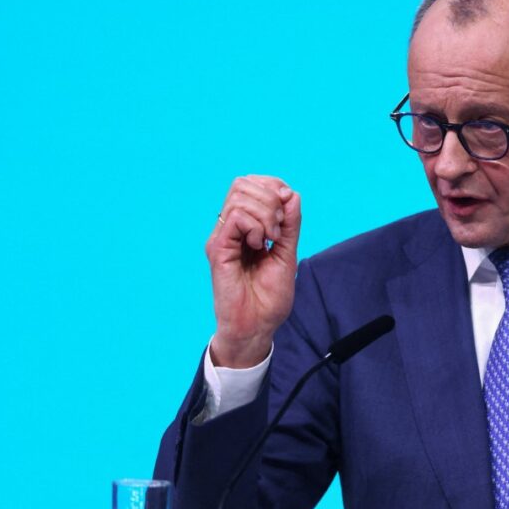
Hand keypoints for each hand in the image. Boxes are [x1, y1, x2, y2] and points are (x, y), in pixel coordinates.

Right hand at [206, 175, 301, 367]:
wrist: (257, 326)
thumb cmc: (269, 296)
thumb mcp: (288, 252)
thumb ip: (290, 224)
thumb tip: (291, 194)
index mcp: (246, 226)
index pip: (252, 184)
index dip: (273, 186)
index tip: (288, 208)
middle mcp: (230, 228)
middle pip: (243, 183)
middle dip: (270, 198)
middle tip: (279, 229)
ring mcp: (222, 237)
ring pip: (239, 196)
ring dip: (265, 214)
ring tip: (270, 240)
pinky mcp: (217, 249)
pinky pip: (235, 217)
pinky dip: (255, 226)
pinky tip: (259, 246)